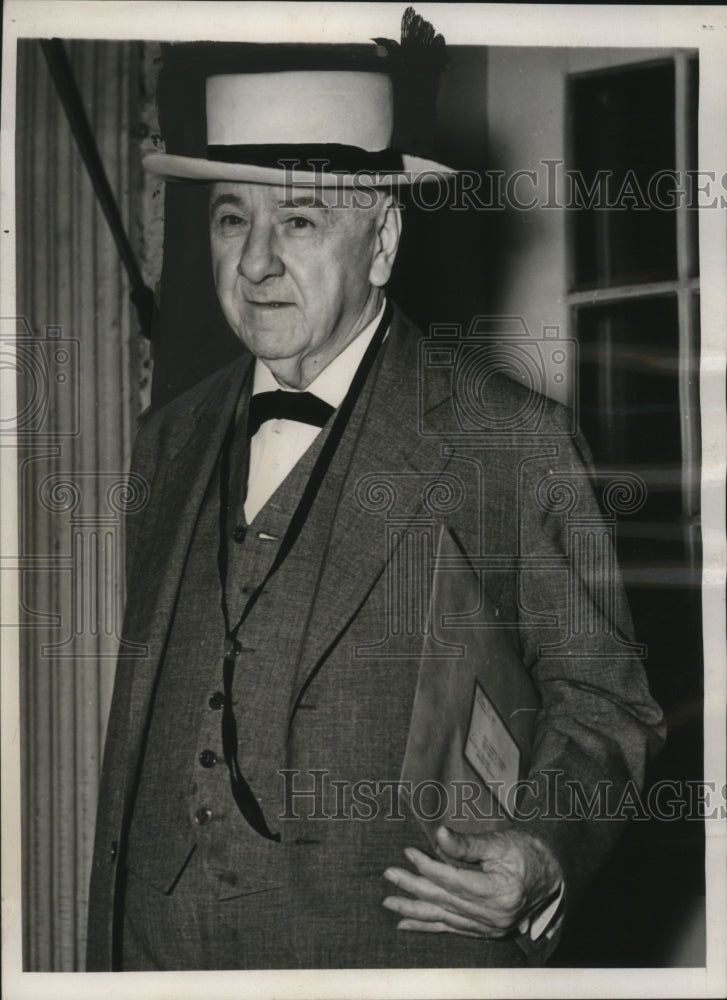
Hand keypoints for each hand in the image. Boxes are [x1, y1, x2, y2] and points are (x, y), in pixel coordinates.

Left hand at [382, 826, 561, 938]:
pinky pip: (451, 929)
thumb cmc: (528, 853)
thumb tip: (439, 834)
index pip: (454, 881)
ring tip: (390, 901)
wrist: (554, 877)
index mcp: (500, 893)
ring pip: (444, 918)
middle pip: (445, 900)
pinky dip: (428, 925)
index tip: (408, 852)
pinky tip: (407, 923)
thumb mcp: (501, 841)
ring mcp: (490, 928)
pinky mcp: (486, 931)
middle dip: (414, 887)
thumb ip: (468, 844)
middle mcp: (494, 917)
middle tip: (390, 875)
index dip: (428, 866)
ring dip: (415, 909)